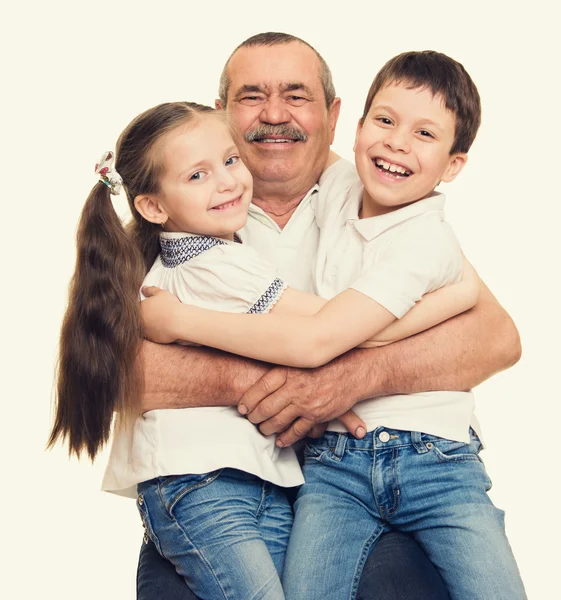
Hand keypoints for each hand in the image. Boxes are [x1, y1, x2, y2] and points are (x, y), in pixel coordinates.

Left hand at [140, 286, 181, 343]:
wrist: (178, 321)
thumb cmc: (170, 306)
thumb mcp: (161, 293)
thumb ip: (150, 290)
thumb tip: (143, 288)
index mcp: (139, 308)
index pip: (136, 307)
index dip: (144, 306)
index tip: (151, 306)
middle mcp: (138, 320)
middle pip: (139, 318)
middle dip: (145, 316)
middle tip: (156, 313)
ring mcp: (144, 330)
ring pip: (144, 327)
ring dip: (149, 324)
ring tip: (159, 321)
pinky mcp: (151, 339)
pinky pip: (151, 334)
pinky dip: (155, 332)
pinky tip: (163, 327)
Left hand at [238, 366, 366, 446]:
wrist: (351, 373)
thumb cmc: (323, 366)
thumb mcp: (299, 361)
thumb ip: (280, 371)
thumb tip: (257, 379)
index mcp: (287, 371)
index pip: (260, 388)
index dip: (248, 400)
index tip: (242, 407)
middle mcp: (294, 387)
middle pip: (266, 407)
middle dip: (255, 417)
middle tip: (250, 420)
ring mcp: (305, 402)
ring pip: (278, 421)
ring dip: (267, 428)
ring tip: (262, 430)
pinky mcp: (316, 415)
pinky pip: (296, 431)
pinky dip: (286, 438)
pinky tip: (280, 440)